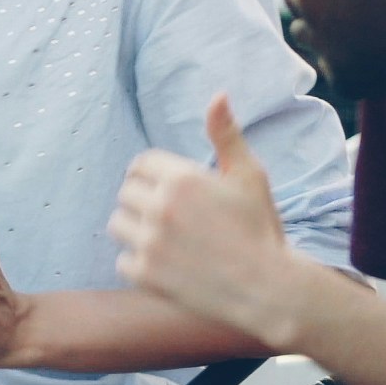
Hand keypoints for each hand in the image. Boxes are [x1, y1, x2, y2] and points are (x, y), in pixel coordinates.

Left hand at [109, 96, 308, 349]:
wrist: (267, 289)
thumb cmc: (260, 228)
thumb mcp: (249, 175)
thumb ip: (226, 135)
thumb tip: (217, 95)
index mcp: (182, 178)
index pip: (140, 165)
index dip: (154, 177)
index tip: (172, 191)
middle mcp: (160, 207)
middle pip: (126, 193)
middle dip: (146, 202)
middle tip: (176, 220)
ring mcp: (149, 241)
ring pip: (118, 224)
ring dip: (137, 231)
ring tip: (170, 241)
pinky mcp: (144, 274)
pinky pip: (122, 261)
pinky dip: (140, 264)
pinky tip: (169, 266)